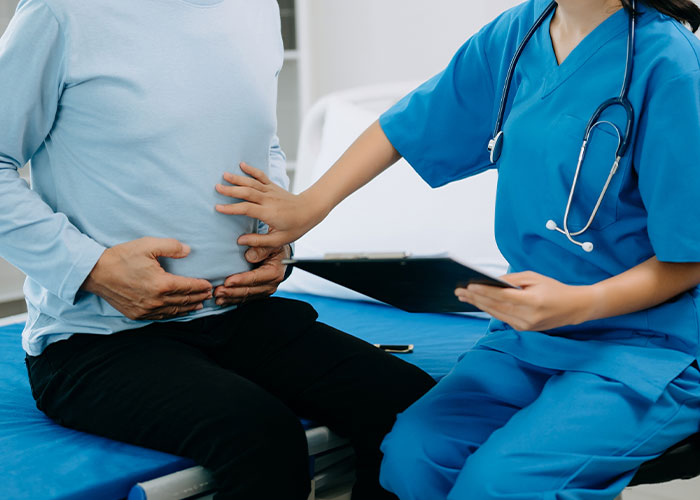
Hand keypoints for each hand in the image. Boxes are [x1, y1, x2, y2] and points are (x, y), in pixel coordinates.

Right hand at [82, 237, 212, 320]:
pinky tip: (178, 311)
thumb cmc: (122, 257)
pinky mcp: (137, 315)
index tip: (209, 285)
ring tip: (199, 305)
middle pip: (184, 300)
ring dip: (189, 308)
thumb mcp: (148, 245)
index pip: (188, 286)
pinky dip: (173, 314)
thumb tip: (189, 251)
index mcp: (161, 284)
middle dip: (198, 297)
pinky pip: (160, 317)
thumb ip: (171, 246)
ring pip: (174, 311)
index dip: (200, 286)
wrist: (95, 273)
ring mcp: (146, 310)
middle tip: (209, 295)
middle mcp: (156, 300)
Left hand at [213, 245, 290, 305]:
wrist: (282, 257)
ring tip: (217, 297)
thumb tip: (249, 256)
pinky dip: (234, 300)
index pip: (255, 278)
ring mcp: (266, 290)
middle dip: (232, 292)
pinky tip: (224, 300)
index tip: (227, 282)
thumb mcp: (272, 244)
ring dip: (231, 298)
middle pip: (249, 290)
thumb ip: (261, 248)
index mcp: (274, 272)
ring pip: (246, 296)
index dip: (240, 280)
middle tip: (217, 291)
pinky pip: (246, 298)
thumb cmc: (276, 249)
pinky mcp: (261, 293)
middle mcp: (271, 284)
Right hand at [215, 162, 325, 247]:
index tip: (218, 208)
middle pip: (247, 192)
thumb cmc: (295, 227)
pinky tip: (242, 164)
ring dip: (237, 178)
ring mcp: (271, 191)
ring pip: (252, 183)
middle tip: (216, 188)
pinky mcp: (273, 186)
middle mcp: (269, 200)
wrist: (310, 210)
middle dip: (230, 190)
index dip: (231, 208)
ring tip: (223, 175)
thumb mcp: (279, 240)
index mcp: (269, 213)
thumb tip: (240, 241)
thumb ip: (259, 241)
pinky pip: (261, 176)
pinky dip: (251, 169)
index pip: (246, 209)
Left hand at [455, 271, 595, 331]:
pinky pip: (502, 317)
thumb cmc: (554, 288)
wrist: (574, 308)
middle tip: (459, 290)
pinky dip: (489, 309)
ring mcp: (525, 326)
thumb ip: (512, 280)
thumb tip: (490, 281)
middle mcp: (528, 317)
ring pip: (496, 314)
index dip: (484, 291)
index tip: (469, 285)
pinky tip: (478, 302)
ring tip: (464, 296)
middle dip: (476, 298)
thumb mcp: (534, 277)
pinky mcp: (523, 329)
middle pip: (496, 306)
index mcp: (533, 301)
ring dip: (478, 304)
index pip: (503, 296)